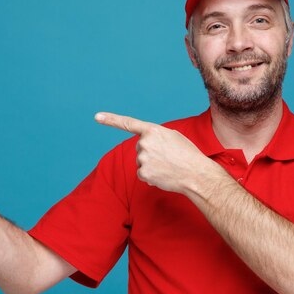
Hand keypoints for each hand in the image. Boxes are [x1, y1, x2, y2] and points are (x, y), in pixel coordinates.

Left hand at [95, 112, 221, 193]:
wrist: (196, 174)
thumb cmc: (188, 154)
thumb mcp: (173, 136)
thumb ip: (156, 136)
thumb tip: (144, 144)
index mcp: (152, 130)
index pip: (128, 123)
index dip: (111, 119)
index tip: (97, 117)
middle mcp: (144, 143)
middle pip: (139, 148)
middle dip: (150, 153)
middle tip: (168, 157)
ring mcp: (142, 158)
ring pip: (141, 162)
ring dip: (152, 165)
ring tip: (168, 166)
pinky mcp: (143, 172)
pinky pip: (142, 174)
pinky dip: (151, 176)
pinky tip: (163, 175)